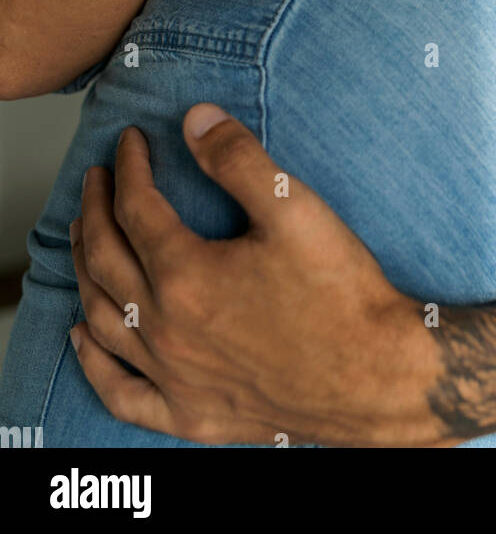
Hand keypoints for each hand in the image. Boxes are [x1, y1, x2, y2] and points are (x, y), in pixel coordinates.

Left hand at [69, 106, 439, 446]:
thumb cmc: (340, 293)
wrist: (376, 376)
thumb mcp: (293, 207)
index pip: (136, 207)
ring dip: (83, 270)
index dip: (130, 167)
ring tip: (82, 235)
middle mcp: (166, 329)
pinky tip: (83, 337)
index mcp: (186, 276)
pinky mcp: (190, 414)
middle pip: (106, 258)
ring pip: (102, 318)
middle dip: (95, 209)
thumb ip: (237, 158)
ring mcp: (174, 377)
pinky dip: (92, 362)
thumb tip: (194, 119)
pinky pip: (120, 391)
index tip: (131, 140)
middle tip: (98, 178)